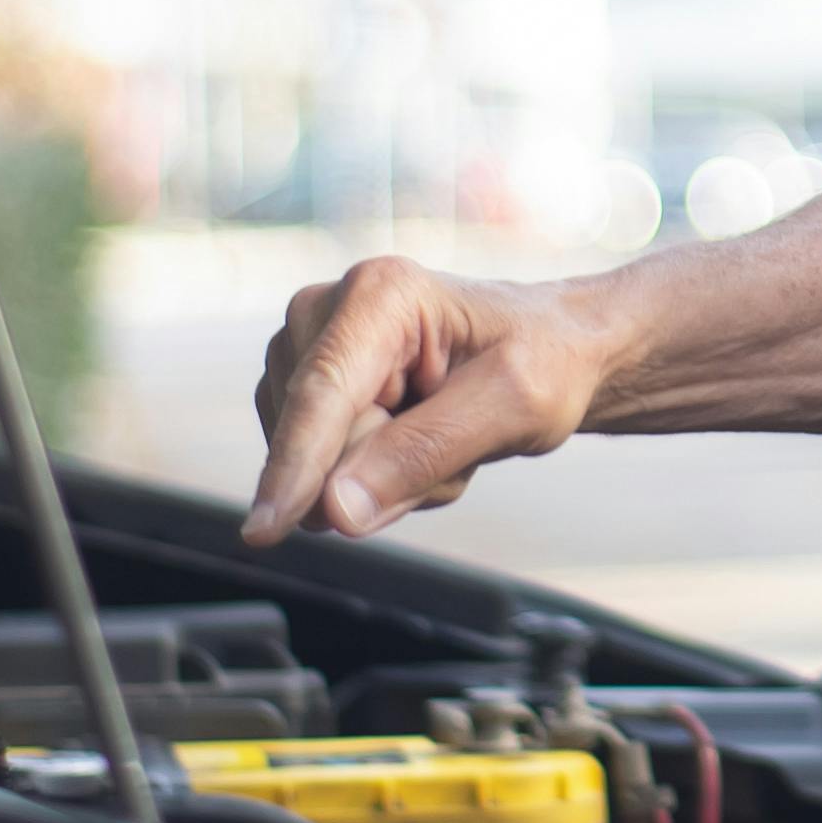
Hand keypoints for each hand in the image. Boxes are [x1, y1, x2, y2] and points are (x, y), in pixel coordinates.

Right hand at [242, 256, 619, 542]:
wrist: (554, 349)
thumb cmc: (545, 360)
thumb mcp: (516, 405)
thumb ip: (425, 453)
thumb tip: (335, 508)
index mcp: (382, 294)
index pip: (321, 393)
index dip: (294, 465)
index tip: (267, 528)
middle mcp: (329, 311)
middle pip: (317, 438)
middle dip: (388, 470)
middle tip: (461, 435)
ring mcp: (309, 352)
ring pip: (316, 464)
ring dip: (389, 476)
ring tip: (445, 435)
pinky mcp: (306, 391)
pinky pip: (321, 471)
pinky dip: (378, 478)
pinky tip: (421, 442)